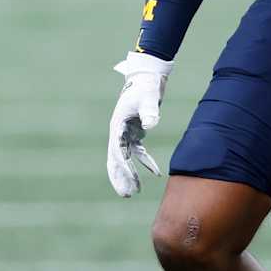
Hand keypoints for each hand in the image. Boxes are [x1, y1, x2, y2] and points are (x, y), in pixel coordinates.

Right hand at [107, 52, 171, 196]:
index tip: (132, 181)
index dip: (124, 168)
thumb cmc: (145, 85)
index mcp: (117, 125)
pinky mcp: (134, 131)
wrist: (147, 75)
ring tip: (134, 192)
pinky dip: (145, 162)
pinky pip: (137, 151)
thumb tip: (151, 126)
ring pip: (125, 159)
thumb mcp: (148, 98)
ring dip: (129, 174)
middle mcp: (118, 131)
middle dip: (119, 178)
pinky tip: (155, 173)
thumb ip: (149, 111)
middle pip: (115, 160)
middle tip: (125, 195)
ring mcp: (125, 132)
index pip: (117, 152)